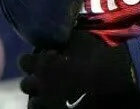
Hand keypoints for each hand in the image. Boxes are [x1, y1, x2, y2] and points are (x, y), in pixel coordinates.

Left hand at [18, 30, 139, 108]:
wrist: (116, 75)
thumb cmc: (97, 53)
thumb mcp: (77, 39)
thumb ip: (61, 40)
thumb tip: (55, 39)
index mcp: (43, 65)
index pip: (24, 61)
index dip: (32, 60)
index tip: (40, 59)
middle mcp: (42, 85)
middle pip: (26, 84)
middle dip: (34, 80)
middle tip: (44, 78)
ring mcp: (51, 103)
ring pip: (34, 103)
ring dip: (39, 98)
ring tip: (50, 94)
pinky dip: (51, 106)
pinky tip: (60, 102)